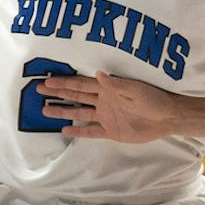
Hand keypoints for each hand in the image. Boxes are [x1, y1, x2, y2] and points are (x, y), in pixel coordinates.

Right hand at [40, 71, 185, 143]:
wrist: (167, 118)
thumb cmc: (154, 99)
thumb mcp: (135, 89)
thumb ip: (115, 84)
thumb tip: (97, 73)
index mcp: (108, 88)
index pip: (81, 84)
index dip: (64, 82)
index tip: (47, 79)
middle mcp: (103, 101)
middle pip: (76, 96)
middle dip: (58, 92)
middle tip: (38, 89)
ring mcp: (106, 116)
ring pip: (79, 113)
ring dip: (63, 111)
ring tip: (44, 110)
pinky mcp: (111, 131)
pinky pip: (91, 131)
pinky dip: (78, 131)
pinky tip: (65, 130)